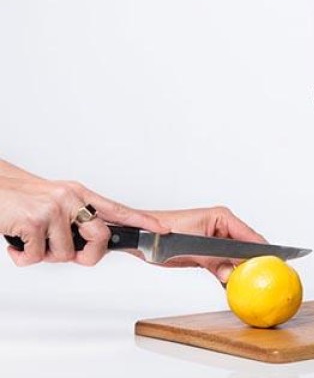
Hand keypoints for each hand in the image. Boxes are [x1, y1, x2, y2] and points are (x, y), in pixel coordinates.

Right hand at [0, 177, 168, 265]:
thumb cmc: (19, 198)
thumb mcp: (53, 202)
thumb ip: (74, 220)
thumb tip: (88, 246)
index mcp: (77, 194)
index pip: (116, 209)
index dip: (140, 220)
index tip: (160, 228)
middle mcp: (69, 198)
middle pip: (99, 237)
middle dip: (87, 255)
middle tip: (70, 254)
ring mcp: (53, 209)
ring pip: (64, 254)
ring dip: (44, 255)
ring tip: (30, 238)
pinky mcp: (33, 221)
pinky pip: (37, 256)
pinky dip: (23, 256)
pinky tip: (16, 239)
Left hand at [147, 207, 266, 282]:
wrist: (143, 240)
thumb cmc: (163, 234)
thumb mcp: (193, 247)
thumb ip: (215, 260)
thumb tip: (232, 274)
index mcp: (222, 217)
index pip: (250, 236)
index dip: (264, 250)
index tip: (276, 264)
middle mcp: (222, 228)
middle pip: (246, 248)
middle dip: (254, 263)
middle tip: (266, 279)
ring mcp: (216, 241)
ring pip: (236, 258)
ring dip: (242, 272)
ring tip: (254, 286)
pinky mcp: (209, 254)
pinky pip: (225, 265)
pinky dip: (229, 276)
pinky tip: (235, 288)